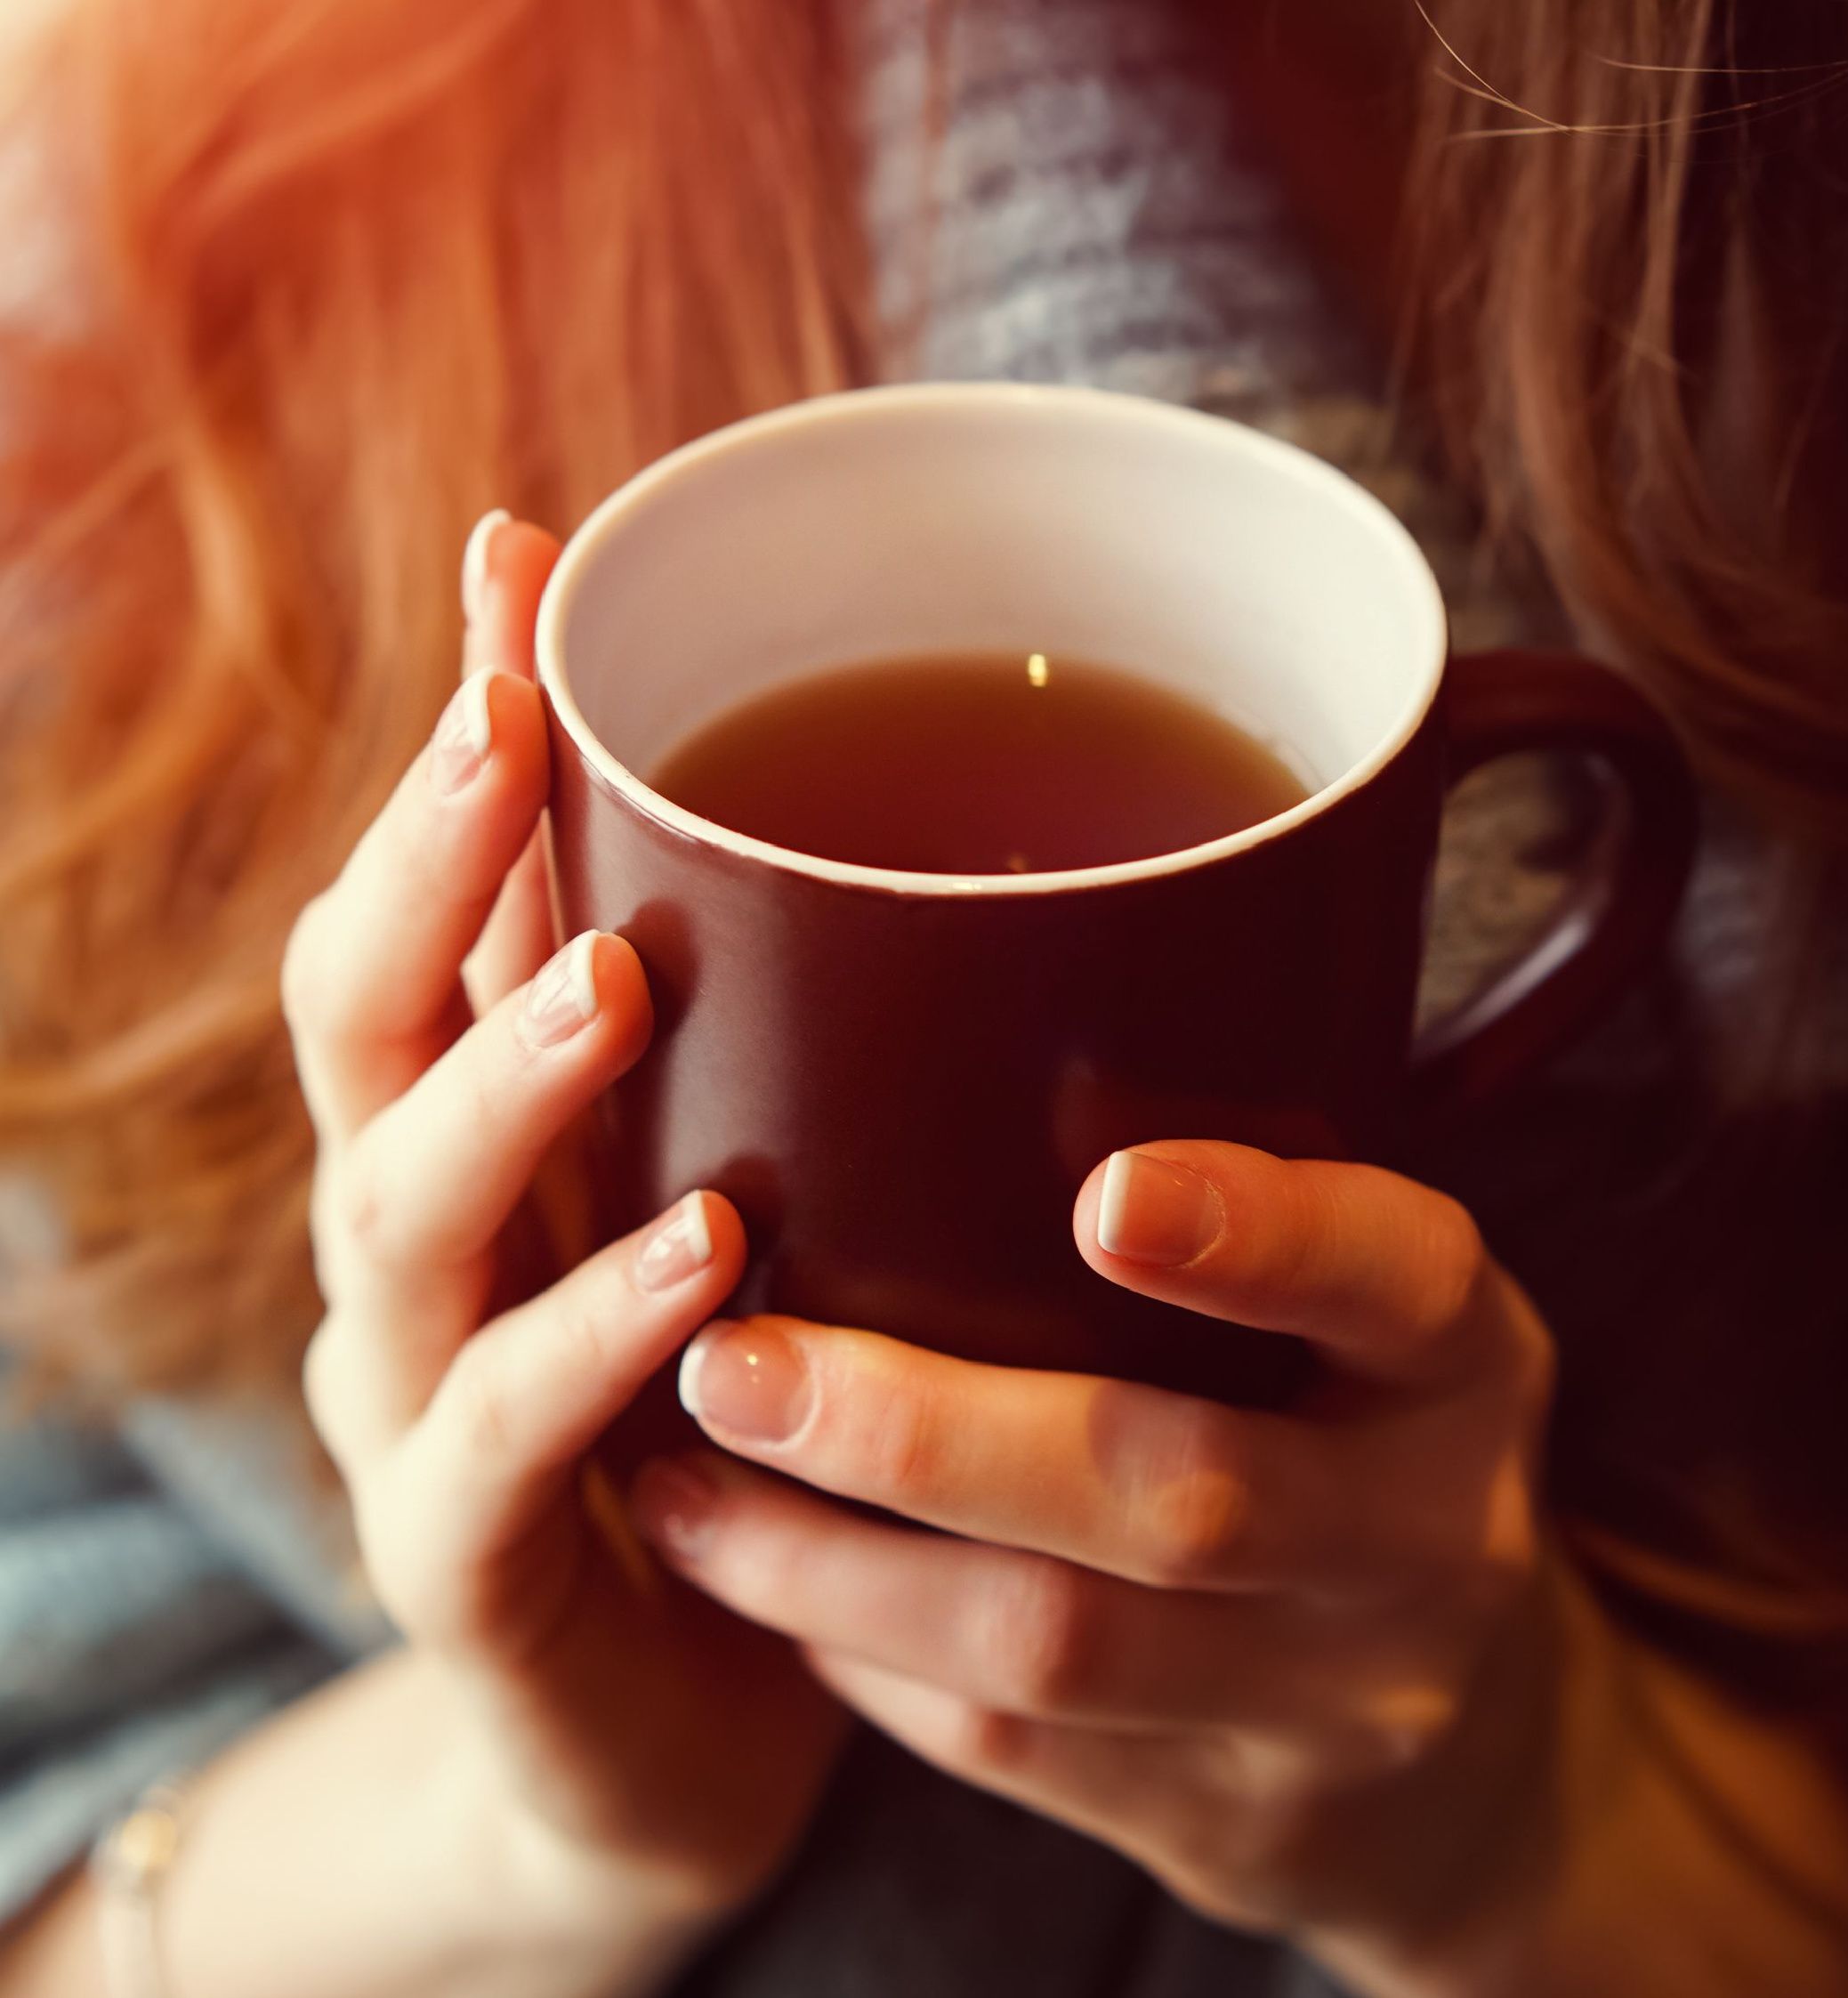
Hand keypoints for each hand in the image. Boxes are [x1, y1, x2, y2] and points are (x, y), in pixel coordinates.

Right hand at [282, 514, 845, 1950]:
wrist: (684, 1718)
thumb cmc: (735, 1417)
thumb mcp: (748, 1202)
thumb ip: (786, 1054)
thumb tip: (950, 861)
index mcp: (481, 1140)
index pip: (429, 904)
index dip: (457, 740)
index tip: (523, 559)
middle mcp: (418, 1245)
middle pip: (357, 1023)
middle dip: (431, 864)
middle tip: (519, 723)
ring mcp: (415, 1404)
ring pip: (397, 1217)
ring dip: (501, 1087)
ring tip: (610, 983)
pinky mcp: (467, 1567)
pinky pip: (500, 1446)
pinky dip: (590, 1342)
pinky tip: (702, 1266)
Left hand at [631, 1140, 1561, 1966]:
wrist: (1468, 1762)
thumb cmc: (1361, 1438)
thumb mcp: (1371, 1312)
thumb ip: (1248, 1199)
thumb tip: (952, 1019)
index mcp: (1464, 1361)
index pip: (1399, 1278)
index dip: (1262, 1235)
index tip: (1102, 1190)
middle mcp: (1424, 1536)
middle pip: (1176, 1494)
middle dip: (926, 1431)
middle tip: (732, 1359)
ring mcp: (1332, 1704)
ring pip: (1056, 1648)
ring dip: (838, 1565)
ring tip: (687, 1480)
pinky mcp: (1228, 1823)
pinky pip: (1016, 1750)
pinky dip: (866, 1658)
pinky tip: (767, 1582)